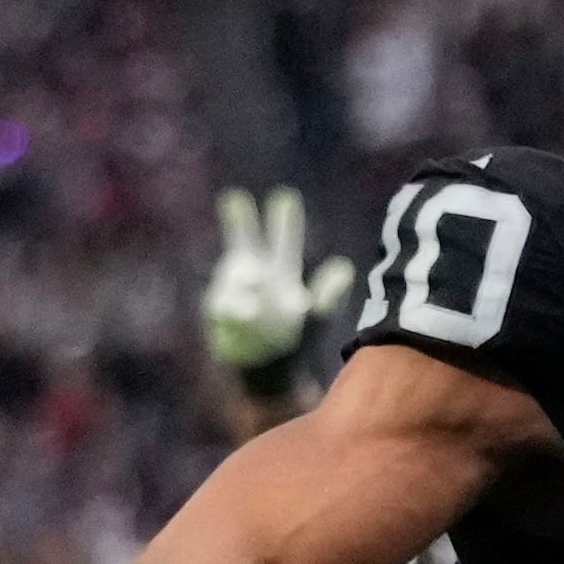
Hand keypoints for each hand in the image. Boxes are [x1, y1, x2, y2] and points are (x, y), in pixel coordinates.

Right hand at [203, 186, 355, 385]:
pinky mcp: (219, 313)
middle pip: (245, 242)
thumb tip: (345, 268)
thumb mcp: (315, 315)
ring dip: (244, 276)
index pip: (281, 241)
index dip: (283, 221)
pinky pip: (224, 307)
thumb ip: (328, 293)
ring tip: (257, 280)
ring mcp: (232, 291)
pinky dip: (234, 307)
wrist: (264, 366)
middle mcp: (252, 274)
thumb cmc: (291, 334)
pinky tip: (245, 311)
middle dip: (241, 222)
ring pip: (236, 276)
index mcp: (278, 270)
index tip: (285, 197)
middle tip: (236, 198)